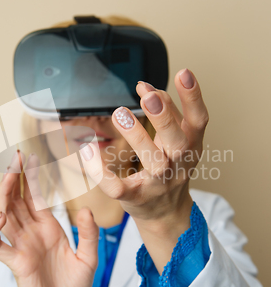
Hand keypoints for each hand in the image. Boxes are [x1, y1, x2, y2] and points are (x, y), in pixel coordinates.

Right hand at [0, 152, 98, 286]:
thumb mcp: (88, 259)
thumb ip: (89, 234)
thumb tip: (85, 209)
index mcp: (49, 229)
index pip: (36, 197)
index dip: (32, 178)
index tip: (32, 157)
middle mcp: (32, 234)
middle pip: (18, 200)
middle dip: (15, 177)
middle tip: (16, 155)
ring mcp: (22, 247)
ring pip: (5, 215)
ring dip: (4, 194)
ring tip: (7, 174)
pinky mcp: (16, 263)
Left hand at [80, 69, 208, 272]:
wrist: (166, 213)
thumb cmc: (169, 167)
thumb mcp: (174, 139)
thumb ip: (163, 110)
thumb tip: (144, 85)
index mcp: (191, 146)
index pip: (199, 120)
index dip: (194, 97)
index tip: (183, 72)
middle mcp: (179, 165)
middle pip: (178, 142)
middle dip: (164, 118)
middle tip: (148, 97)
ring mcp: (158, 184)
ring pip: (152, 162)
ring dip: (138, 137)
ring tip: (120, 114)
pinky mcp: (135, 198)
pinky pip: (117, 187)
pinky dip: (100, 171)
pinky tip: (86, 151)